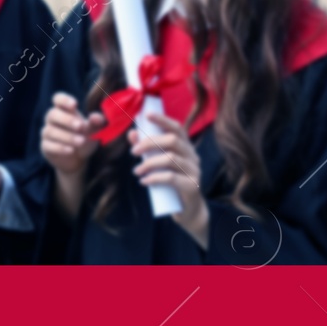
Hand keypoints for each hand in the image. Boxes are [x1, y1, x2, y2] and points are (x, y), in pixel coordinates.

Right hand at [40, 92, 103, 176]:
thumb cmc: (84, 137)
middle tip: (80, 126)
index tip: (75, 105)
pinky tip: (71, 150)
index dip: (64, 100)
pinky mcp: (45, 147)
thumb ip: (96, 123)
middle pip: (52, 114)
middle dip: (67, 120)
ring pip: (50, 131)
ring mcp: (47, 133)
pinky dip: (60, 148)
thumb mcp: (93, 130)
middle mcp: (53, 119)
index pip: (58, 99)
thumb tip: (96, 117)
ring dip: (67, 136)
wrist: (78, 159)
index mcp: (64, 110)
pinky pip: (49, 146)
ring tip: (81, 141)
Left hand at [131, 112, 207, 247]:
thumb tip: (132, 133)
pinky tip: (144, 182)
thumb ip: (147, 149)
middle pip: (173, 140)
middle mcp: (192, 156)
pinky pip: (172, 178)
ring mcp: (194, 171)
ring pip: (171, 159)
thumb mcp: (158, 165)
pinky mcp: (192, 186)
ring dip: (149, 163)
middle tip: (133, 151)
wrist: (188, 211)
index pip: (177, 128)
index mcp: (185, 147)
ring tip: (136, 171)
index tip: (147, 115)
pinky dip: (155, 178)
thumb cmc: (171, 184)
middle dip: (150, 143)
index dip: (163, 119)